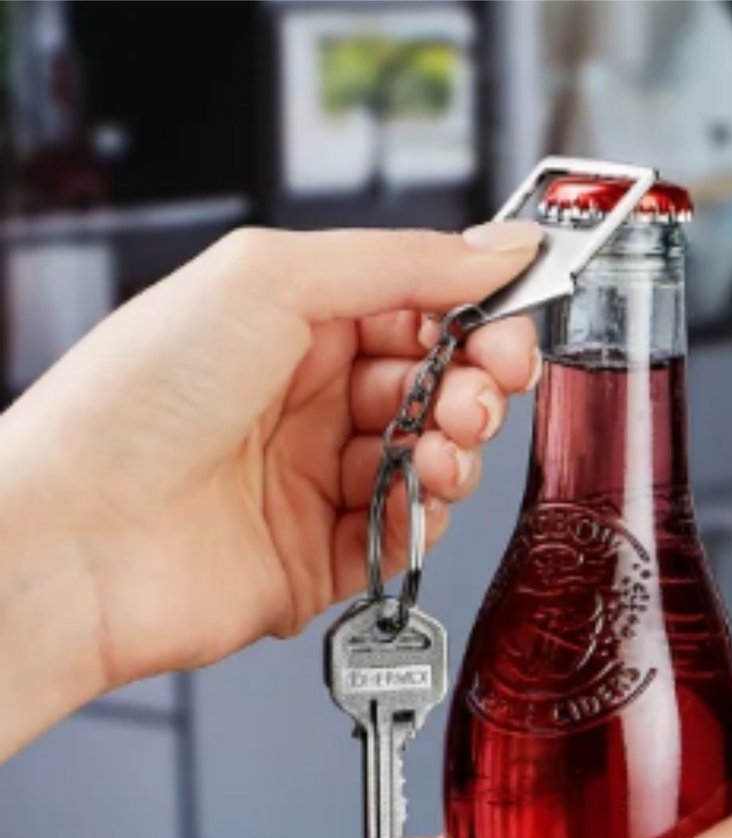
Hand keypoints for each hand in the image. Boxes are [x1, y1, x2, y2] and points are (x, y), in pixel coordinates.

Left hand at [0, 222, 541, 753]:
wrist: (77, 538)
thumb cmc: (135, 401)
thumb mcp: (269, 280)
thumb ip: (399, 262)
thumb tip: (501, 246)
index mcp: (292, 325)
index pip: (418, 313)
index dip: (475, 317)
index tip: (513, 321)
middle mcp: (307, 402)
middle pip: (437, 387)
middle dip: (477, 385)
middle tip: (484, 389)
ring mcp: (316, 480)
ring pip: (431, 460)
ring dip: (455, 450)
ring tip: (439, 447)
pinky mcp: (324, 556)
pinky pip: (406, 534)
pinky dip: (422, 515)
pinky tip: (409, 497)